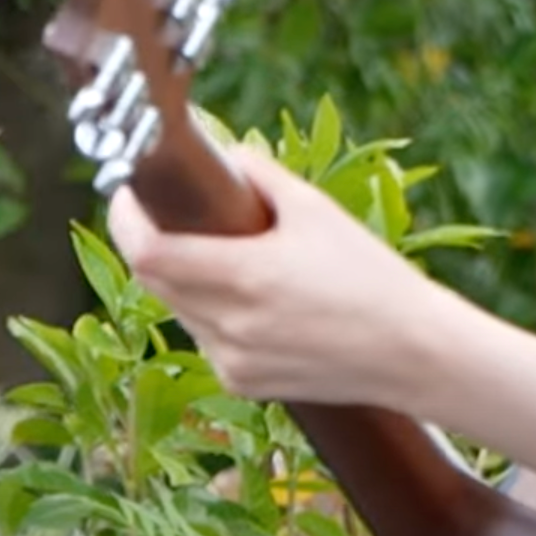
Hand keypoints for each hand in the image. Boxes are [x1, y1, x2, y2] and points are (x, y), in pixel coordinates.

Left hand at [107, 146, 460, 408]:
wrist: (412, 352)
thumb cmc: (370, 275)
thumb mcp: (316, 211)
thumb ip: (259, 175)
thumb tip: (222, 153)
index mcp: (245, 277)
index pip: (148, 252)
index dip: (124, 220)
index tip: (126, 193)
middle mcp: (231, 325)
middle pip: (153, 279)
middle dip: (150, 241)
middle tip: (164, 212)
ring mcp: (233, 360)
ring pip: (177, 309)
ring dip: (181, 278)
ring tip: (217, 253)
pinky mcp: (241, 382)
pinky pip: (203, 338)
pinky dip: (209, 312)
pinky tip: (247, 299)